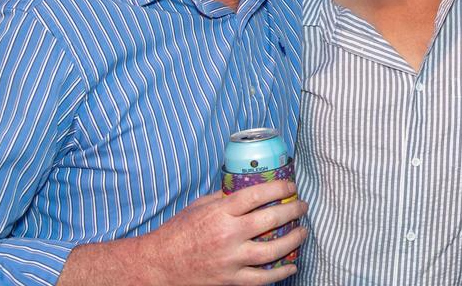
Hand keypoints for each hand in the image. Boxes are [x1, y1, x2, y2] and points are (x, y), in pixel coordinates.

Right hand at [141, 180, 306, 284]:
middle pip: (270, 220)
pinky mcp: (230, 280)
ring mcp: (230, 260)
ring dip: (293, 240)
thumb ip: (224, 198)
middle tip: (301, 206)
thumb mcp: (199, 206)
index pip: (257, 195)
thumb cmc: (178, 233)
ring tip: (302, 232)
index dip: (279, 188)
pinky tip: (292, 265)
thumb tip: (249, 187)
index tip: (290, 185)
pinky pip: (262, 278)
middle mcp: (227, 235)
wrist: (158, 265)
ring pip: (272, 250)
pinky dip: (281, 273)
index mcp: (220, 213)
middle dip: (293, 211)